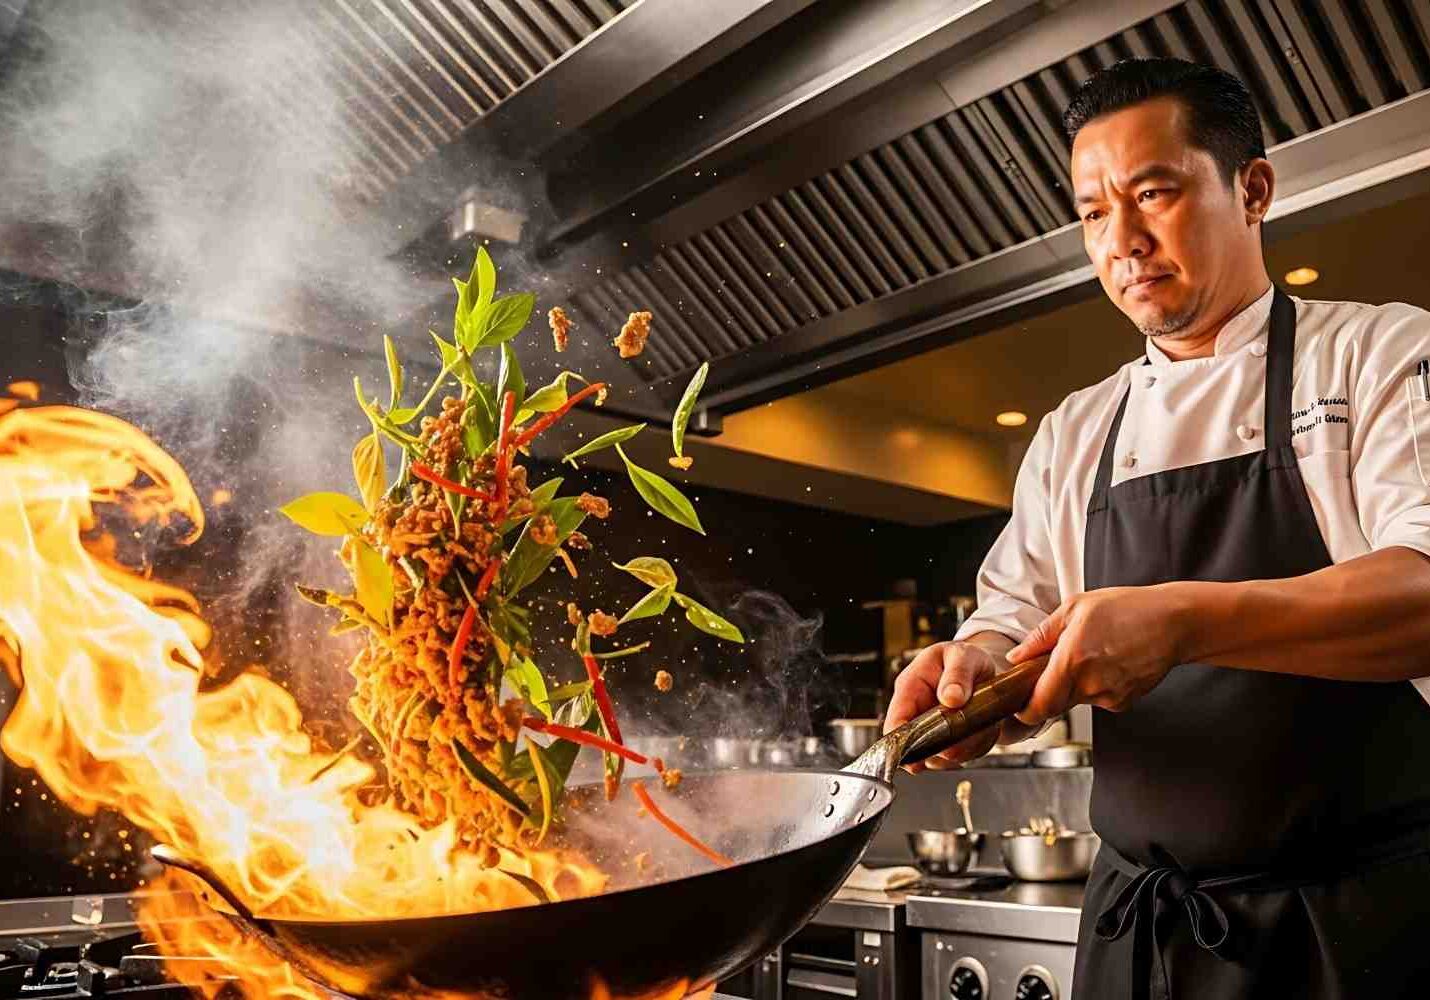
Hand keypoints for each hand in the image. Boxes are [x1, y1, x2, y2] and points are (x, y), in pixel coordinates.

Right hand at [884, 640, 1039, 771]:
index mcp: (910, 687)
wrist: (980, 669)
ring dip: (963, 748)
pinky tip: (982, 729)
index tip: (925, 751)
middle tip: (968, 732)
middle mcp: (915, 713)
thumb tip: (951, 698)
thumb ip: (958, 674)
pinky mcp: (946, 743)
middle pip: (916, 749)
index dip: (904, 743)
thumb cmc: (965, 659)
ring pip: (940, 758)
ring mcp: (929, 731)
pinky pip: (960, 757)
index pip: (895, 723)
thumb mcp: (963, 656)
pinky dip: (975, 748)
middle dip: (944, 748)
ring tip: (979, 724)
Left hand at [1008, 583, 1192, 725]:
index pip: (1040, 705)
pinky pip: (1097, 699)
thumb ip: (1041, 636)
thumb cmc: (1127, 608)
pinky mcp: (1123, 702)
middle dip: (1049, 690)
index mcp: (1072, 660)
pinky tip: (1110, 662)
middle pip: (1055, 704)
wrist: (1175, 623)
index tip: (1020, 704)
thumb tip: (1016, 657)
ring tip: (1093, 653)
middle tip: (1057, 664)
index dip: (1026, 710)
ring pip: (1077, 700)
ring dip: (1075, 684)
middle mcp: (1090, 685)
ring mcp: (1109, 696)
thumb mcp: (1075, 608)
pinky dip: (1095, 686)